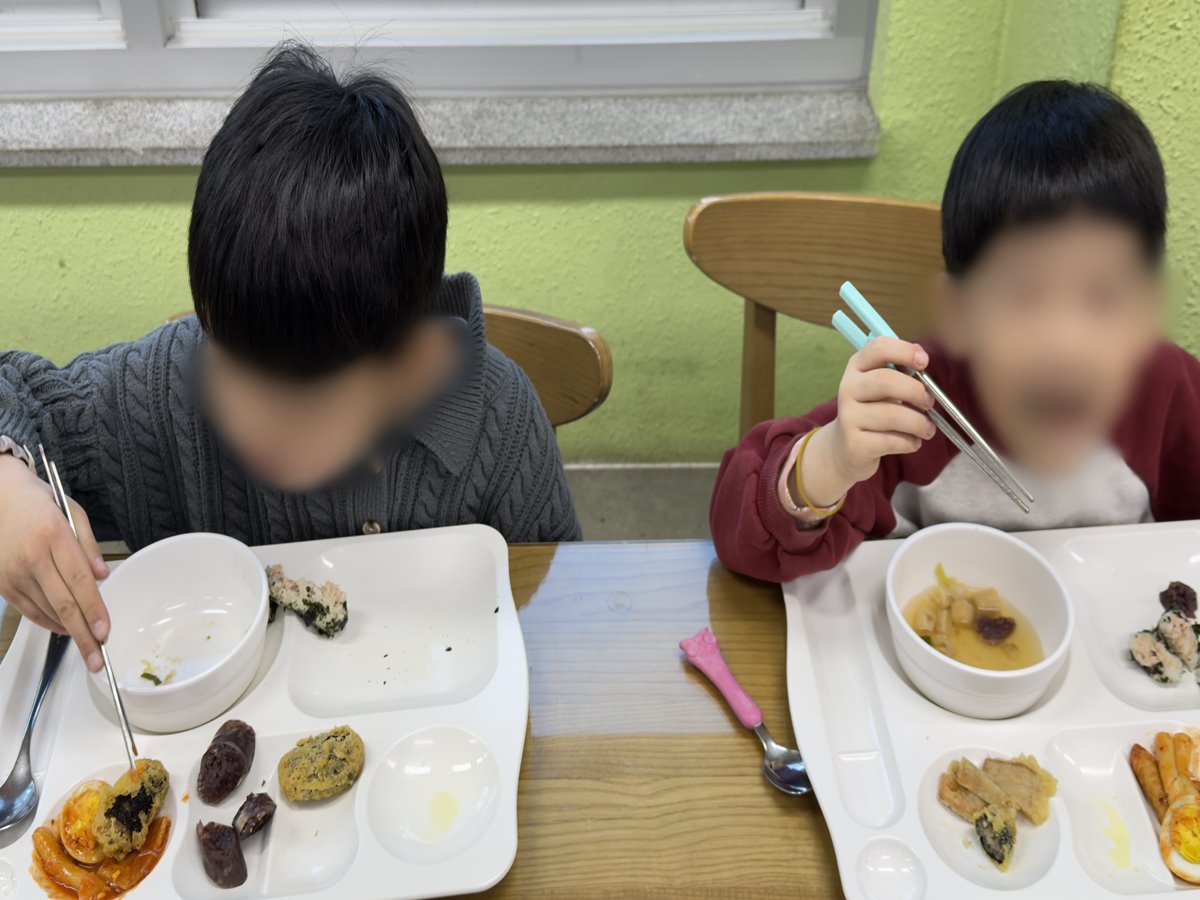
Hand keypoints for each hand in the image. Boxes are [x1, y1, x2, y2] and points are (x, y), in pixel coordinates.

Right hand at [0, 454, 109, 670]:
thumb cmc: (41, 503)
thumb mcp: (73, 513)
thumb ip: (90, 546)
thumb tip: (103, 577)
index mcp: (53, 536)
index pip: (79, 581)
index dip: (93, 609)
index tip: (105, 632)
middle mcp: (31, 557)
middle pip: (63, 604)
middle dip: (83, 635)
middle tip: (97, 659)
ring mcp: (13, 573)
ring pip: (46, 611)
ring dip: (69, 630)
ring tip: (88, 644)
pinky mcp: (2, 584)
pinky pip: (29, 610)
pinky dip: (49, 623)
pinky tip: (66, 629)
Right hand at [798, 338, 934, 506]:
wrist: (844, 447)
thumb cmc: (872, 410)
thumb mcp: (881, 386)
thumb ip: (900, 371)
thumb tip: (922, 357)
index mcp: (856, 367)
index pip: (878, 348)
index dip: (904, 351)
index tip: (924, 362)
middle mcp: (848, 389)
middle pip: (886, 381)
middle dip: (916, 391)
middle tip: (929, 403)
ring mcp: (848, 417)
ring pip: (892, 415)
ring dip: (919, 423)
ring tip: (927, 429)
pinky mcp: (855, 445)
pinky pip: (891, 441)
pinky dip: (910, 442)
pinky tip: (912, 442)